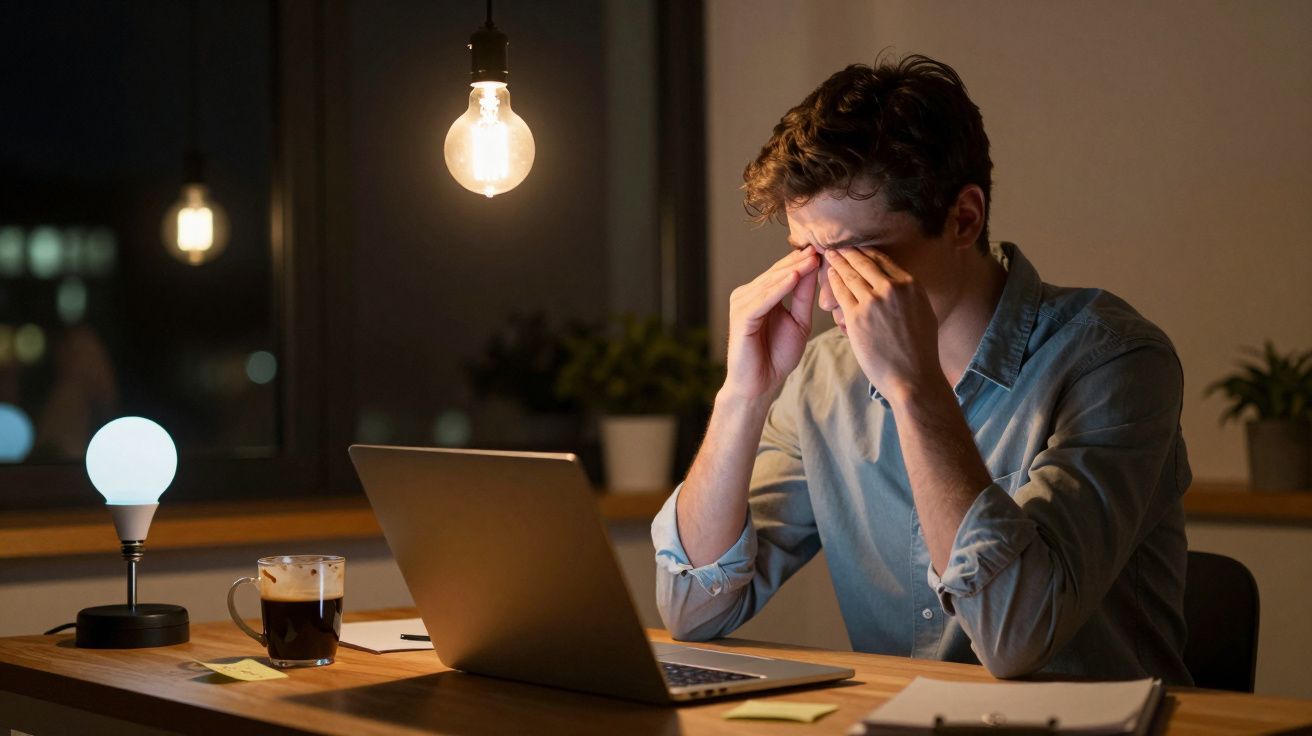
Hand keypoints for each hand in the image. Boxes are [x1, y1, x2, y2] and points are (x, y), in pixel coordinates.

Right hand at [721, 246, 820, 402]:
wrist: (760, 384)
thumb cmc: (777, 356)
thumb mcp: (799, 321)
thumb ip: (804, 296)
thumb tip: (815, 268)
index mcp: (760, 295)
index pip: (782, 272)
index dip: (802, 260)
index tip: (826, 248)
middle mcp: (748, 295)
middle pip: (776, 273)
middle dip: (799, 261)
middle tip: (820, 246)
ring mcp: (742, 305)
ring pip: (770, 283)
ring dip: (791, 270)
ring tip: (811, 258)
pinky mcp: (741, 318)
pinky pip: (762, 300)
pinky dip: (778, 289)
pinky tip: (793, 278)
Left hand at [824, 248, 939, 402]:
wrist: (914, 378)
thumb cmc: (920, 352)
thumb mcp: (923, 313)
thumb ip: (909, 296)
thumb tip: (901, 286)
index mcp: (911, 285)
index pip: (883, 260)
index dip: (866, 252)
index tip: (855, 247)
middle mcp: (893, 288)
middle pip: (864, 263)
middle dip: (848, 252)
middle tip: (835, 246)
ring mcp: (873, 301)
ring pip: (850, 275)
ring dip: (837, 263)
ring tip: (828, 255)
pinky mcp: (857, 317)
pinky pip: (841, 293)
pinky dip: (833, 282)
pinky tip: (828, 276)